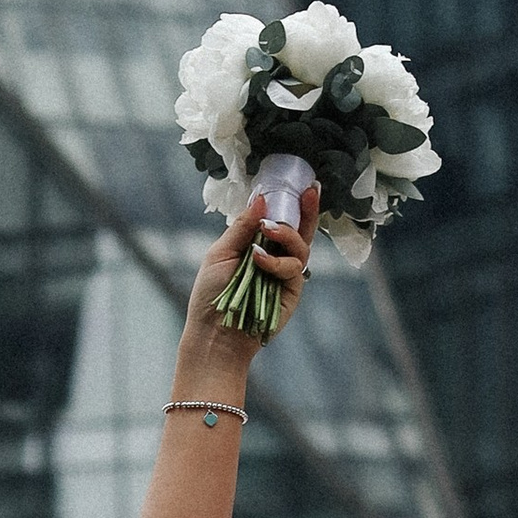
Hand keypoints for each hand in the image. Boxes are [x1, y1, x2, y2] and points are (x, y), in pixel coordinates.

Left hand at [185, 181, 316, 373]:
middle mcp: (275, 257)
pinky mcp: (292, 292)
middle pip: (300, 230)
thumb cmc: (210, 295)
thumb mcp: (220, 253)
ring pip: (300, 246)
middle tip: (307, 193)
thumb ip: (242, 227)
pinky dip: (277, 262)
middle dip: (306, 210)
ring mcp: (285, 274)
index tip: (301, 184)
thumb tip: (261, 199)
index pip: (279, 219)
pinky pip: (294, 269)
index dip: (291, 203)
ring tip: (268, 231)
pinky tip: (259, 260)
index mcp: (257, 245)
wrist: (214, 333)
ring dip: (286, 234)